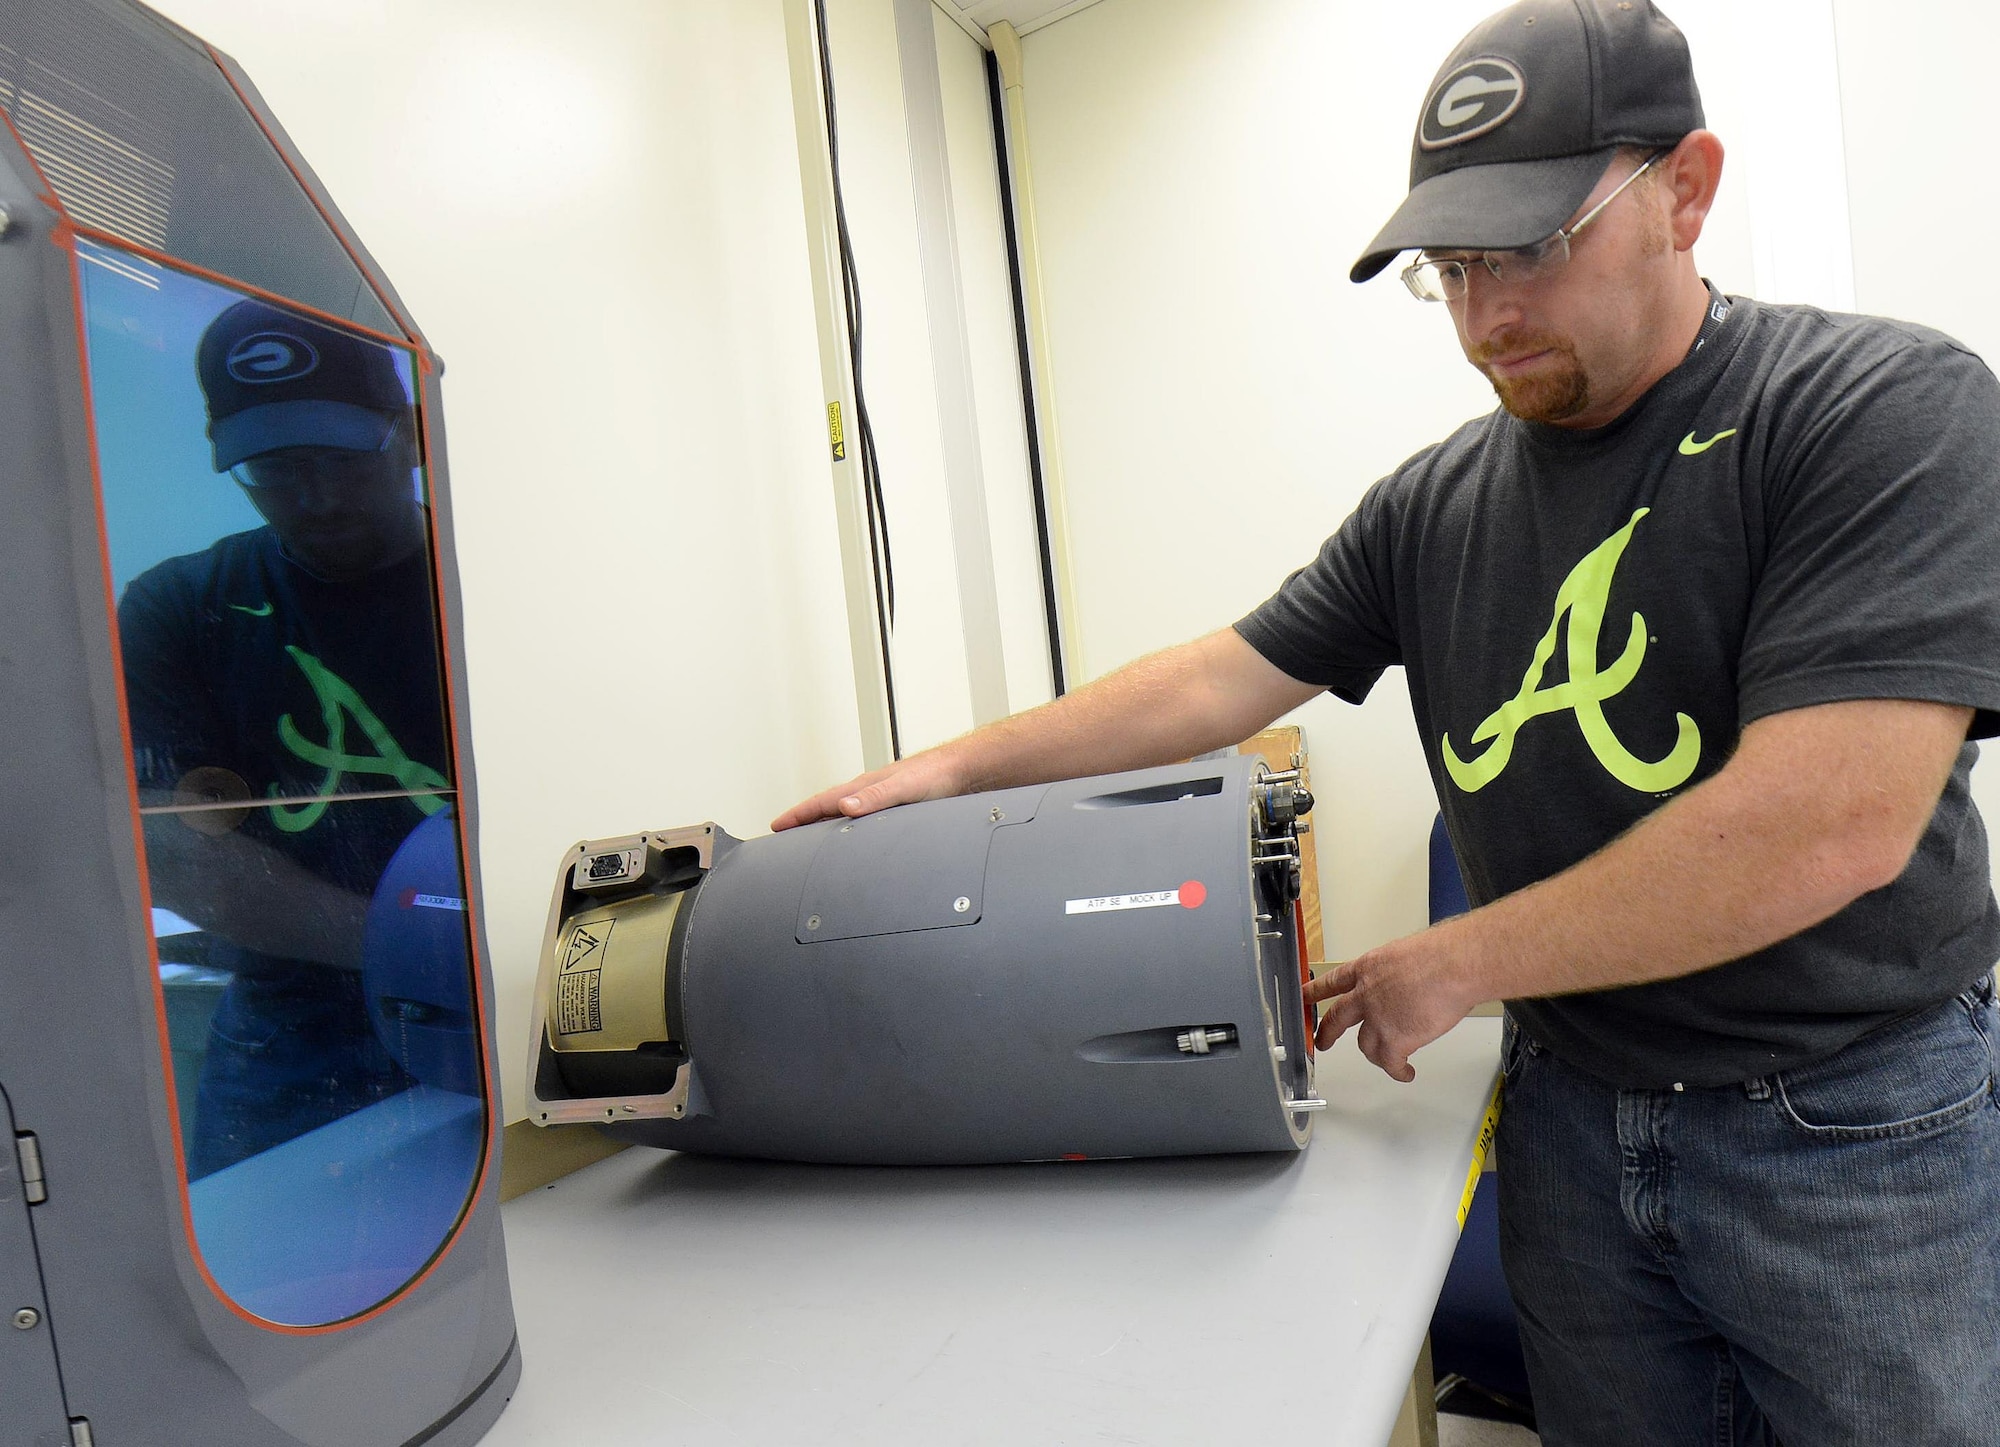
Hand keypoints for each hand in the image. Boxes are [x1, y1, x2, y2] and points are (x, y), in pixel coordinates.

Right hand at [770, 750, 966, 831]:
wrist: (962, 772)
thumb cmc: (936, 775)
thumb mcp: (903, 788)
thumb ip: (875, 797)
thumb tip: (844, 807)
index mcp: (864, 787)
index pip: (822, 801)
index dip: (798, 814)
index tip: (776, 825)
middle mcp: (868, 792)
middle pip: (827, 807)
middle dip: (803, 820)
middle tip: (783, 834)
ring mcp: (880, 800)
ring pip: (843, 813)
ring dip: (824, 824)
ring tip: (809, 839)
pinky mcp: (894, 809)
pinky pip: (862, 821)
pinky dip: (848, 829)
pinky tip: (852, 839)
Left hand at [1306, 923, 1485, 1081]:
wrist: (1453, 966)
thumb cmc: (1441, 953)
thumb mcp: (1405, 953)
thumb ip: (1395, 972)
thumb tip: (1405, 982)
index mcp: (1367, 968)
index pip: (1333, 982)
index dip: (1315, 992)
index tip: (1305, 998)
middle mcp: (1365, 994)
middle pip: (1336, 1018)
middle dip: (1326, 1033)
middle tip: (1322, 1040)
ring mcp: (1377, 1019)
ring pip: (1365, 1046)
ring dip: (1375, 1054)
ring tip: (1384, 1059)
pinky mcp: (1394, 1041)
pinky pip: (1390, 1064)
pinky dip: (1398, 1071)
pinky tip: (1405, 1072)